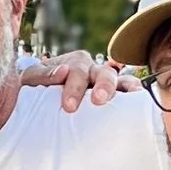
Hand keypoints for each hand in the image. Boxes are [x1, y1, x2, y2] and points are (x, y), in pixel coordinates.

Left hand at [20, 51, 135, 112]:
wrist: (33, 100)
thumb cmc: (31, 89)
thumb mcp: (29, 79)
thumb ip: (42, 74)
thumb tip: (63, 72)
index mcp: (74, 63)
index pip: (78, 71)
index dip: (75, 88)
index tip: (69, 106)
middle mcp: (92, 70)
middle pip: (102, 73)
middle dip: (102, 86)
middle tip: (98, 101)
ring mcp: (103, 84)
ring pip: (118, 80)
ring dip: (125, 87)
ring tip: (132, 94)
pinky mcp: (111, 98)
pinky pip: (125, 94)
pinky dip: (134, 96)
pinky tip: (141, 102)